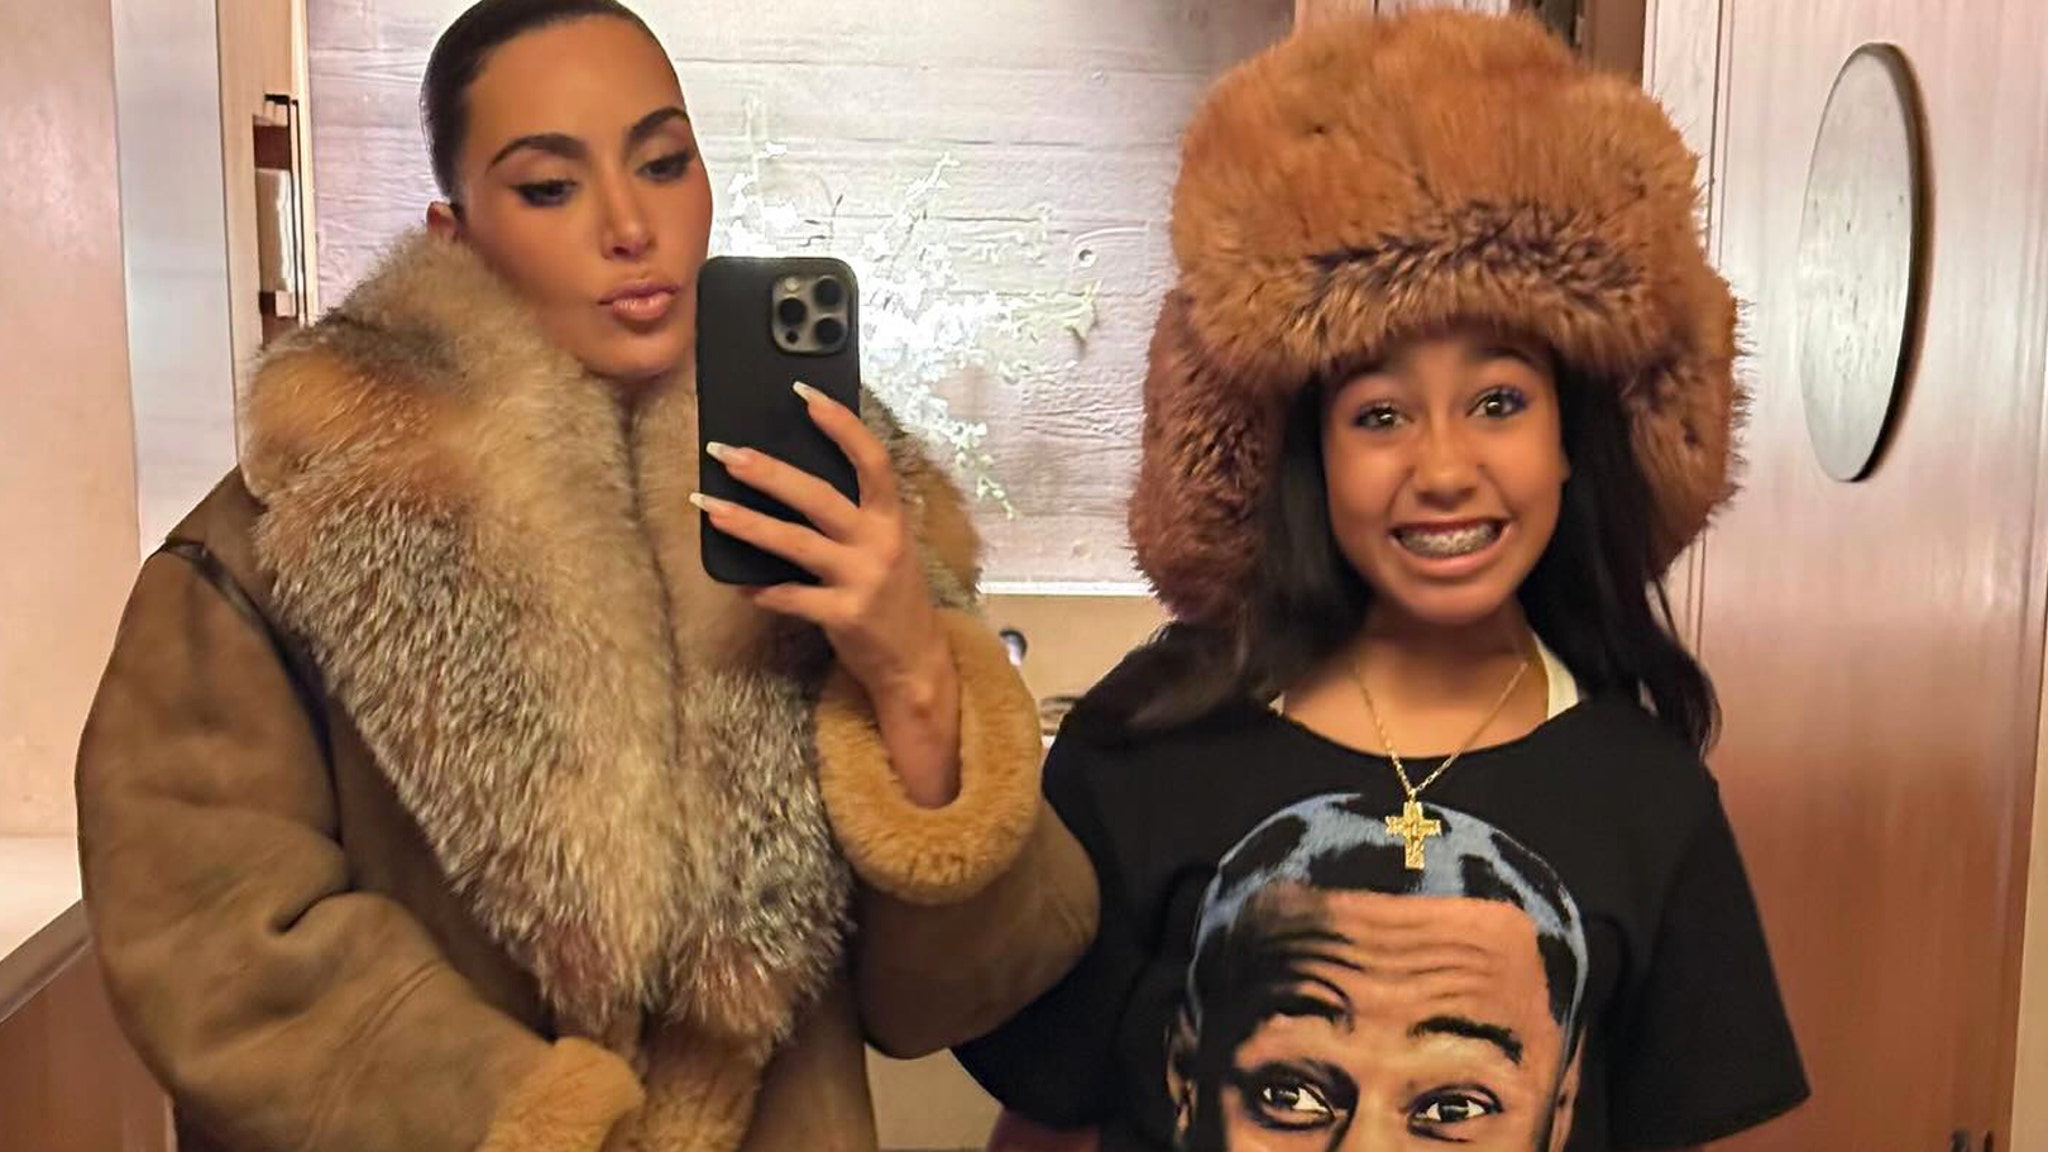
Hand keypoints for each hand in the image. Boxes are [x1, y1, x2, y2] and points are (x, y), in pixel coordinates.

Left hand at [692, 383, 960, 805]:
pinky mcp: (844, 616)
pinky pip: (791, 597)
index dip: (839, 423)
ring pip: (795, 544)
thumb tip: (788, 478)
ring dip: (747, 523)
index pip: (870, 459)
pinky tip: (736, 583)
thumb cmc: (892, 596)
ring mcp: (862, 580)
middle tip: (724, 452)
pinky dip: (761, 590)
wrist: (915, 662)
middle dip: (767, 472)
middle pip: (818, 496)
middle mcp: (880, 543)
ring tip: (708, 506)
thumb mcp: (884, 546)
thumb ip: (852, 515)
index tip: (803, 393)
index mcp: (891, 518)